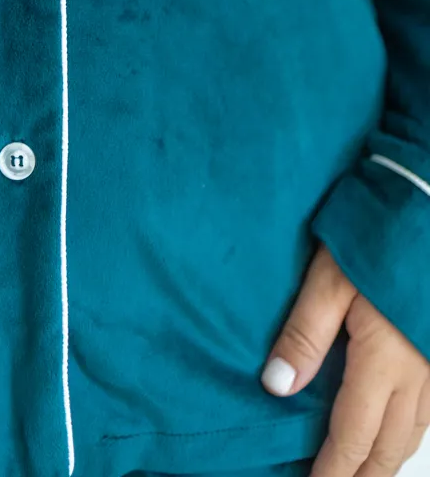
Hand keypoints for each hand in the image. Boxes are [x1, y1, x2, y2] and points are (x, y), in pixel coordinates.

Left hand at [261, 242, 429, 476]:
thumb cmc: (378, 239)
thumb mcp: (329, 279)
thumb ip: (303, 333)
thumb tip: (276, 387)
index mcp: (384, 361)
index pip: (353, 436)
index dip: (333, 472)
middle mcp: (419, 376)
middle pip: (388, 448)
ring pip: (414, 436)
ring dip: (385, 462)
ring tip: (360, 476)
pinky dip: (407, 437)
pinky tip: (393, 437)